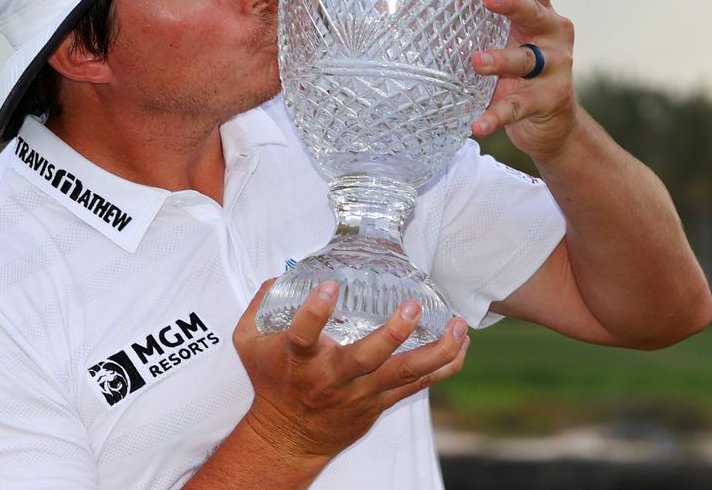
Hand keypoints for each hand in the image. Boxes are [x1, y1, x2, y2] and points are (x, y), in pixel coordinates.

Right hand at [233, 278, 469, 465]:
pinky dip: (444, 366)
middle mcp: (332, 377)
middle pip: (366, 359)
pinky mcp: (380, 401)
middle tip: (411, 306)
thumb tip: (278, 275)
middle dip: (391, 334)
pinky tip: (462, 345)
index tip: (329, 285)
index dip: (315, 311)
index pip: (303, 334)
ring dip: (435, 350)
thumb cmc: (273, 383)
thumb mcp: (250, 342)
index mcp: (299, 359)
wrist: (289, 437)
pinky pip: (418, 385)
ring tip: (459, 326)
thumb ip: (260, 305)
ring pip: (403, 374)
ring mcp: (361, 392)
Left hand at [471, 0, 578, 161]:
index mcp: (541, 13)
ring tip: (475, 61)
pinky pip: (516, 107)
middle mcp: (553, 35)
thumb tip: (424, 1)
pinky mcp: (548, 100)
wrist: (552, 124)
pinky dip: (495, 116)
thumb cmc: (519, 72)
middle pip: (536, 11)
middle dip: (512, 2)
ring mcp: (555, 68)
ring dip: (500, 60)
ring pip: (525, 60)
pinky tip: (477, 126)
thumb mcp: (502, 40)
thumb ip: (476, 20)